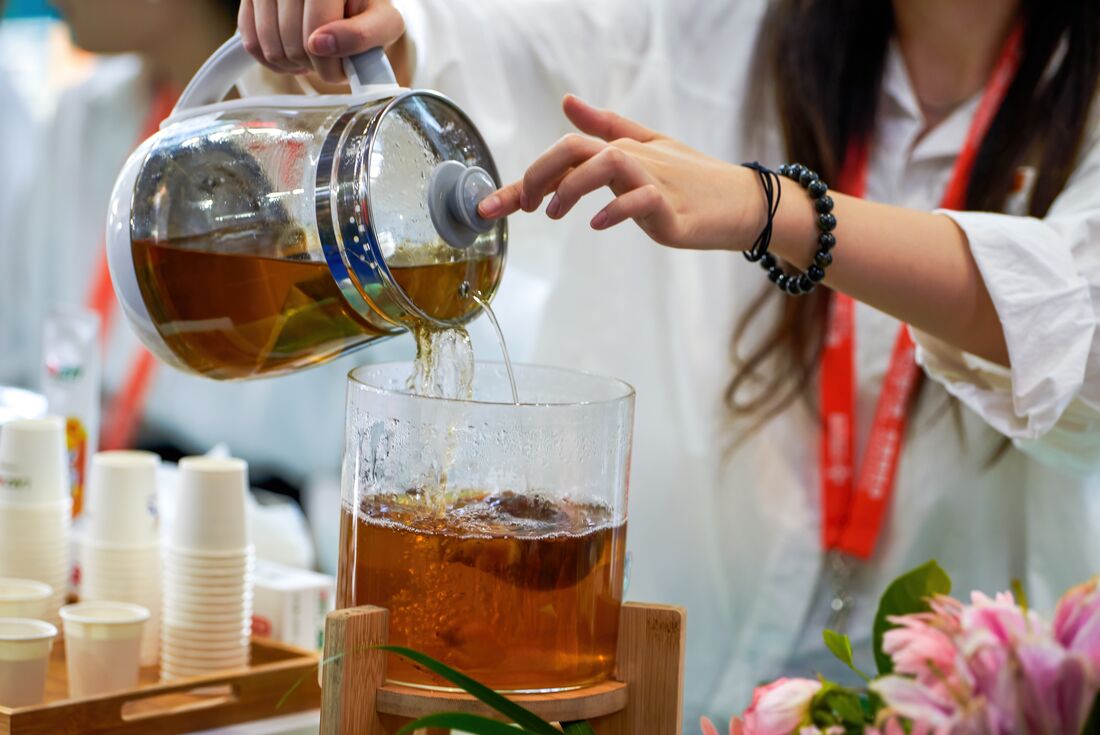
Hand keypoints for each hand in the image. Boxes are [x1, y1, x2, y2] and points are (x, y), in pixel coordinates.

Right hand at [238, 0, 404, 83]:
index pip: (316, 29)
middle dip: (314, 65)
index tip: (343, 68)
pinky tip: (294, 54)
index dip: (329, 63)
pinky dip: (273, 61)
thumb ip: (361, 35)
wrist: (351, 2)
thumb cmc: (367, 10)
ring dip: (294, 65)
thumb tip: (321, 44)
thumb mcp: (383, 22)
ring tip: (314, 55)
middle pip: (292, 42)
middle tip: (331, 61)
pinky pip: (251, 42)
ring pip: (269, 46)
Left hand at [478, 95, 761, 250]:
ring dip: (573, 187)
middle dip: (538, 175)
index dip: (525, 177)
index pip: (565, 151)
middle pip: (576, 150)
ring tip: (554, 213)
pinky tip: (599, 224)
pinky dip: (618, 209)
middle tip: (521, 207)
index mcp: (621, 148)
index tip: (492, 206)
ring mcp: (654, 180)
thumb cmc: (692, 179)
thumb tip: (567, 101)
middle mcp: (633, 157)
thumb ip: (605, 127)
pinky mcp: (672, 207)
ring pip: (607, 165)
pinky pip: (642, 199)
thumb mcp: (646, 147)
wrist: (742, 203)